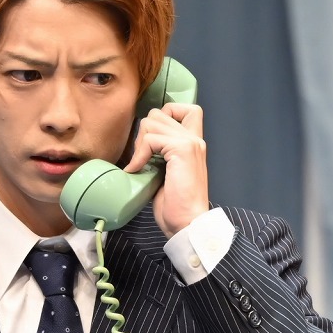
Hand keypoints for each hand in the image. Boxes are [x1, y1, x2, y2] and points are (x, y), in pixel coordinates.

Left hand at [122, 103, 208, 237]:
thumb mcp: (167, 172)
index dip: (164, 115)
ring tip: (141, 164)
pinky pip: (151, 139)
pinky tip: (137, 170)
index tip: (153, 140)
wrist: (187, 223)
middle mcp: (195, 138)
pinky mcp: (182, 151)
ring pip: (152, 122)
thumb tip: (141, 144)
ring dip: (140, 143)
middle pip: (160, 112)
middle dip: (144, 132)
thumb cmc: (176, 205)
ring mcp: (190, 143)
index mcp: (194, 143)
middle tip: (142, 157)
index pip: (184, 108)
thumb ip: (161, 153)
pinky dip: (139, 155)